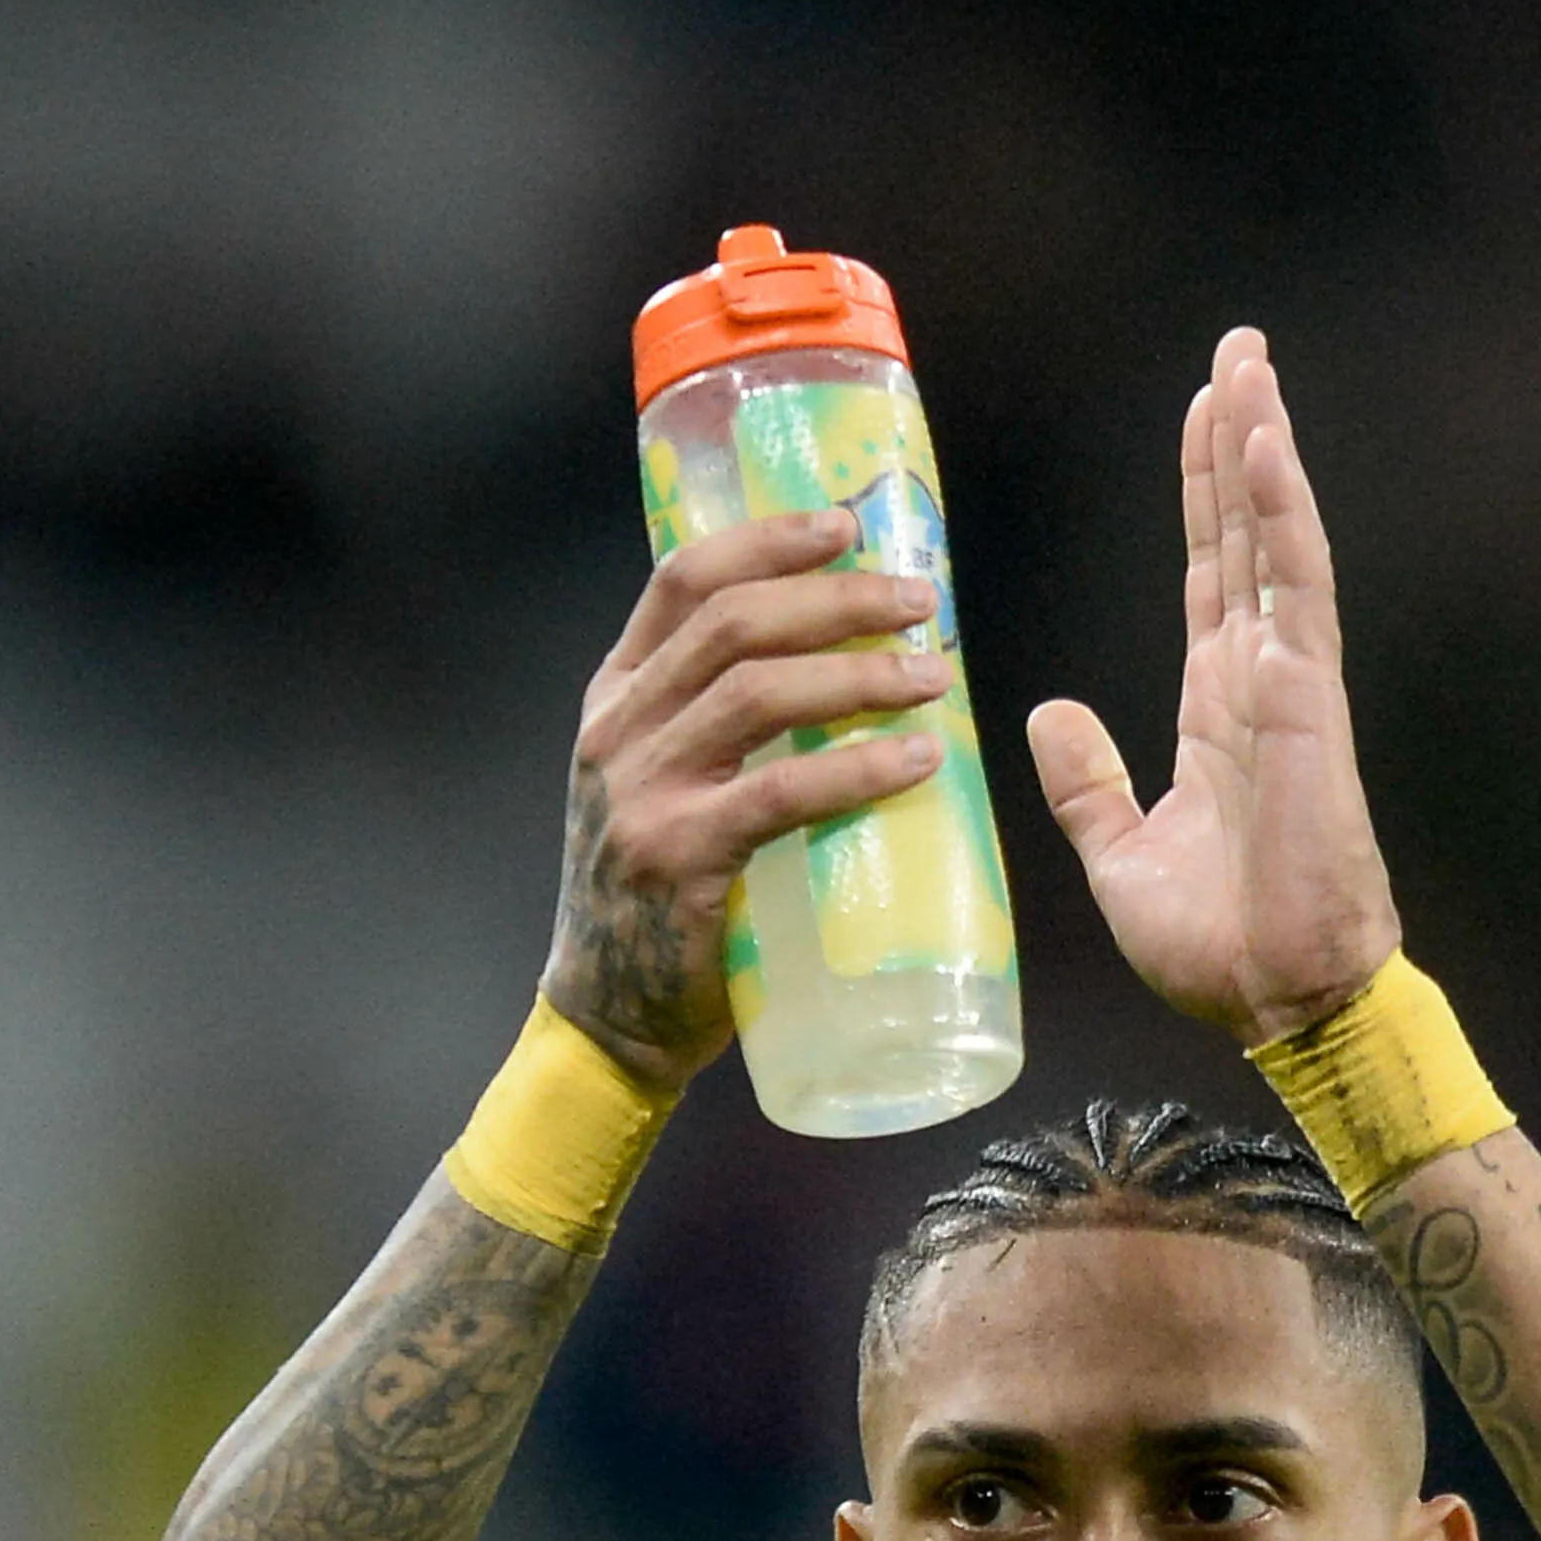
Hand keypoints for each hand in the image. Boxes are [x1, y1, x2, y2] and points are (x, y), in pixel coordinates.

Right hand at [545, 513, 943, 1089]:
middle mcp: (620, 728)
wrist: (608, 1014)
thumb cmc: (661, 898)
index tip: (845, 526)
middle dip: (837, 598)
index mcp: (618, 695)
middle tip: (920, 605)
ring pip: (758, 691)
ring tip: (932, 677)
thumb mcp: (664, 784)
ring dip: (858, 672)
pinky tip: (918, 759)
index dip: (769, 540)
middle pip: (733, 621)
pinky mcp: (677, 856)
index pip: (684, 579)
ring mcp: (642, 791)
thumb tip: (841, 666)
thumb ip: (717, 725)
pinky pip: (781, 791)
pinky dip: (858, 768)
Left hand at [1028, 332, 1400, 1047]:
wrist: (1276, 1000)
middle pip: (1243, 534)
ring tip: (1249, 366)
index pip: (1210, 574)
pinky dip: (1280, 514)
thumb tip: (1047, 712)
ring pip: (1275, 539)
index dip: (1205, 495)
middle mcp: (1258, 678)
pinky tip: (1267, 446)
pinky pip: (1295, 587)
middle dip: (1237, 441)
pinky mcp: (1307, 699)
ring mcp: (1289, 682)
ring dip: (1261, 450)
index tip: (1206, 416)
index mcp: (1218, 708)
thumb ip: (1087, 782)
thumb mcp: (1120, 854)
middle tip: (1238, 351)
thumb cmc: (1217, 946)